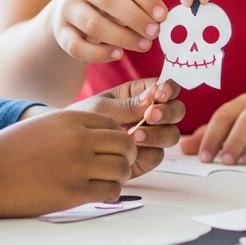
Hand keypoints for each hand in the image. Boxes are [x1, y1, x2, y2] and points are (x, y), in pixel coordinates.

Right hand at [0, 109, 135, 218]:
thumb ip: (71, 128)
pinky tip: (97, 193)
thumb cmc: (7, 152)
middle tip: (116, 166)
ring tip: (106, 180)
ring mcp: (77, 166)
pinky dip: (110, 194)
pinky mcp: (73, 192)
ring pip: (122, 168)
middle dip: (126, 156)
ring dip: (119, 176)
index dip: (118, 138)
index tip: (112, 149)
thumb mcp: (42, 126)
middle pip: (125, 144)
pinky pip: (110, 191)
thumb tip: (98, 138)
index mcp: (71, 119)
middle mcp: (78, 139)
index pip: (114, 124)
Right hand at [50, 0, 166, 62]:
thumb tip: (163, 19)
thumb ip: (142, 0)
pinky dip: (99, 53)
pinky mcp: (60, 30)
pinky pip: (77, 46)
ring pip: (93, 24)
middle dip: (135, 17)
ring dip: (122, 37)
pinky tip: (118, 55)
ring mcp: (67, 6)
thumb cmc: (112, 1)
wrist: (74, 11)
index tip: (163, 15)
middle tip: (155, 33)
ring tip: (144, 45)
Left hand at [68, 78, 184, 175]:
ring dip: (158, 135)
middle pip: (177, 111)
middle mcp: (150, 114)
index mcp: (141, 93)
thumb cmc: (83, 119)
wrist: (68, 148)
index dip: (170, 89)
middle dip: (168, 113)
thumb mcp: (100, 107)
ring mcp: (151, 136)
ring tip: (134, 136)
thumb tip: (151, 99)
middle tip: (151, 116)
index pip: (166, 87)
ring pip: (171, 135)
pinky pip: (157, 155)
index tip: (160, 94)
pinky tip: (130, 150)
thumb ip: (126, 105)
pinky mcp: (146, 157)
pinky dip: (147, 152)